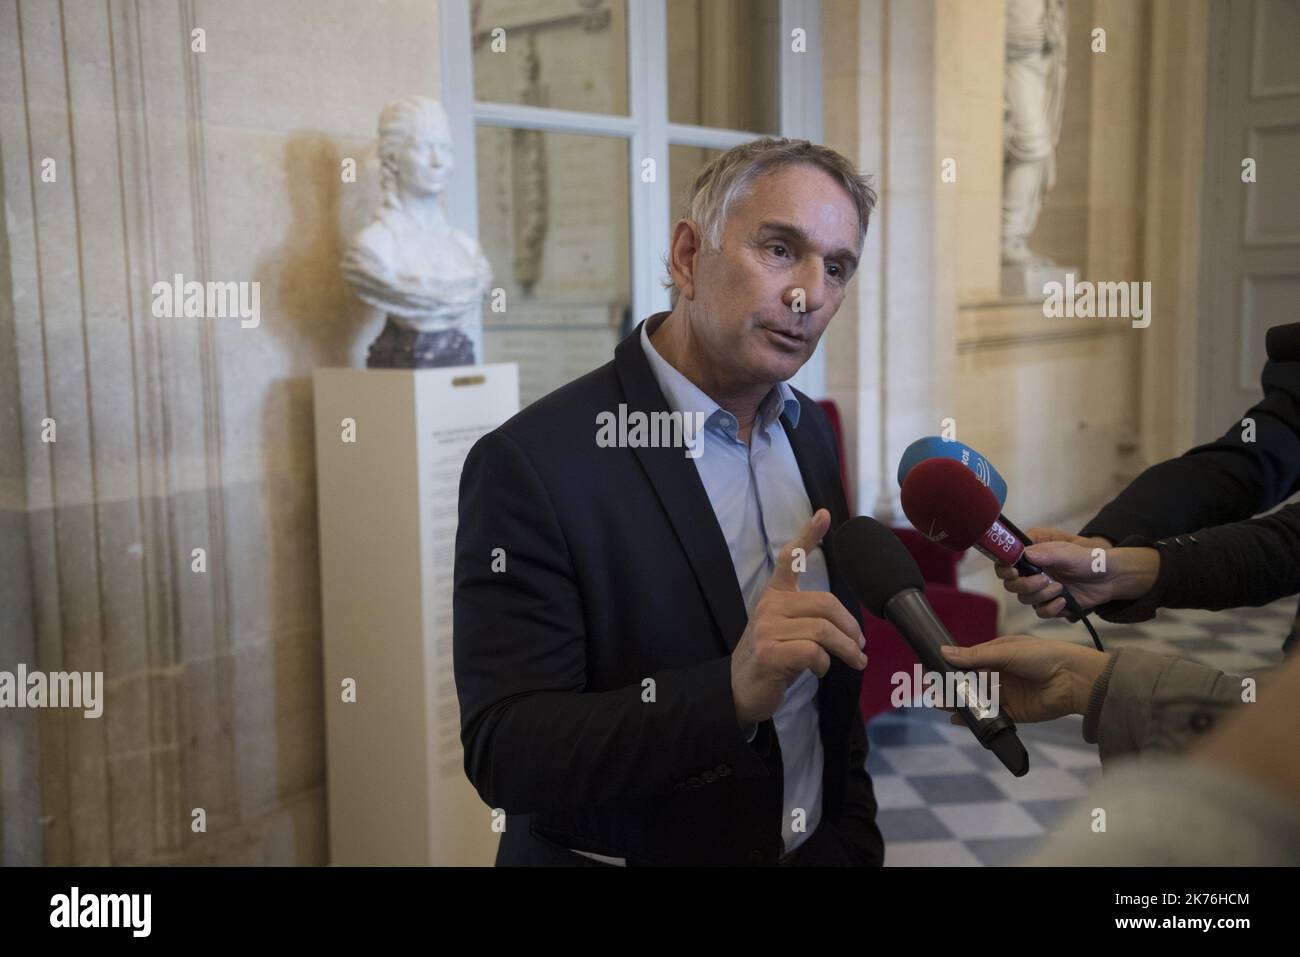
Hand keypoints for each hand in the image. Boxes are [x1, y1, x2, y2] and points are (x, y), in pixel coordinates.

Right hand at [731, 509, 867, 727]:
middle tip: (860, 645)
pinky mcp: (769, 653)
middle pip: (825, 604)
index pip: (790, 559)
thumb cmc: (772, 658)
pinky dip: (825, 664)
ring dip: (846, 649)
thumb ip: (810, 618)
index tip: (824, 514)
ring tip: (855, 660)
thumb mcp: (788, 630)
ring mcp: (766, 629)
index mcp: (774, 595)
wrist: (740, 690)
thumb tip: (853, 629)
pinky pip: (813, 651)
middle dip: (850, 627)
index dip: (807, 535)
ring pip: (823, 629)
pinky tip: (820, 670)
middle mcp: (768, 606)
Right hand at [939, 635, 1110, 723]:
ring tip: (941, 706)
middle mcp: (1002, 674)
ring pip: (979, 700)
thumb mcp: (1005, 650)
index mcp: (1000, 654)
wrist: (1073, 679)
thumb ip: (975, 655)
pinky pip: (992, 717)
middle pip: (972, 682)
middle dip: (953, 687)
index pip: (971, 661)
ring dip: (961, 703)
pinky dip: (976, 719)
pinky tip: (960, 719)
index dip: (953, 667)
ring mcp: (1008, 694)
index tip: (934, 672)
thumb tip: (943, 652)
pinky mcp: (1016, 713)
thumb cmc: (1042, 656)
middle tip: (933, 693)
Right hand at [994, 527, 1109, 617]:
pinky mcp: (1050, 605)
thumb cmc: (1087, 560)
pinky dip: (1051, 608)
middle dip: (1026, 584)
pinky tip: (1064, 601)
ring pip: (1024, 599)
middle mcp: (1031, 574)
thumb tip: (1025, 555)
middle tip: (1043, 579)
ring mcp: (1040, 591)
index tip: (1014, 571)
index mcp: (1032, 558)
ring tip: (1060, 588)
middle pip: (1010, 585)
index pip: (1005, 563)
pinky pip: (1040, 612)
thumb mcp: (1068, 553)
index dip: (1004, 569)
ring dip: (1041, 595)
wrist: (1109, 578)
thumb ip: (1047, 554)